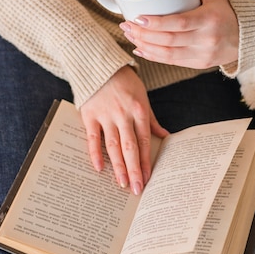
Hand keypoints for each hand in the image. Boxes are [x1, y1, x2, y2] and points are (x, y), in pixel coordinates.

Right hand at [80, 66, 167, 194]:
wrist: (99, 64)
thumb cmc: (124, 82)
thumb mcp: (142, 97)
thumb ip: (152, 120)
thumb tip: (165, 137)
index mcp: (139, 110)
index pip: (144, 141)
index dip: (146, 161)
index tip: (147, 178)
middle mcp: (123, 114)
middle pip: (129, 147)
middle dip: (134, 170)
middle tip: (136, 189)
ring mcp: (105, 115)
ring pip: (112, 145)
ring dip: (118, 166)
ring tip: (121, 183)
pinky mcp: (89, 114)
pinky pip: (92, 137)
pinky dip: (94, 153)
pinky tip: (99, 168)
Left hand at [119, 0, 238, 68]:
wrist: (246, 38)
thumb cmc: (226, 12)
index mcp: (209, 20)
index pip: (178, 24)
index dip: (156, 23)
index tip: (138, 17)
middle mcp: (206, 40)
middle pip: (168, 40)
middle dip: (143, 34)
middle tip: (126, 25)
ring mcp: (202, 55)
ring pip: (167, 54)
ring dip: (144, 45)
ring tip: (130, 35)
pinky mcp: (198, 64)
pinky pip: (171, 62)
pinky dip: (153, 56)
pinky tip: (140, 48)